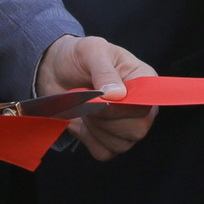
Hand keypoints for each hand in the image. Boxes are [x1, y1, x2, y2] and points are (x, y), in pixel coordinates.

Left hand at [39, 35, 158, 160]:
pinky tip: (84, 122)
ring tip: (86, 107)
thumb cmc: (79, 57)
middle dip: (105, 118)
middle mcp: (141, 106)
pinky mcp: (109, 140)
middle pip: (137, 129)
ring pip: (120, 144)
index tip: (101, 98)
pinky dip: (89, 139)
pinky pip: (104, 152)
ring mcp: (127, 126)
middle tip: (88, 100)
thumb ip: (104, 70)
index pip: (146, 104)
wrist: (56, 71)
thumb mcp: (90, 51)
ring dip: (95, 128)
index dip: (123, 107)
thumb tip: (117, 94)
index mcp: (143, 80)